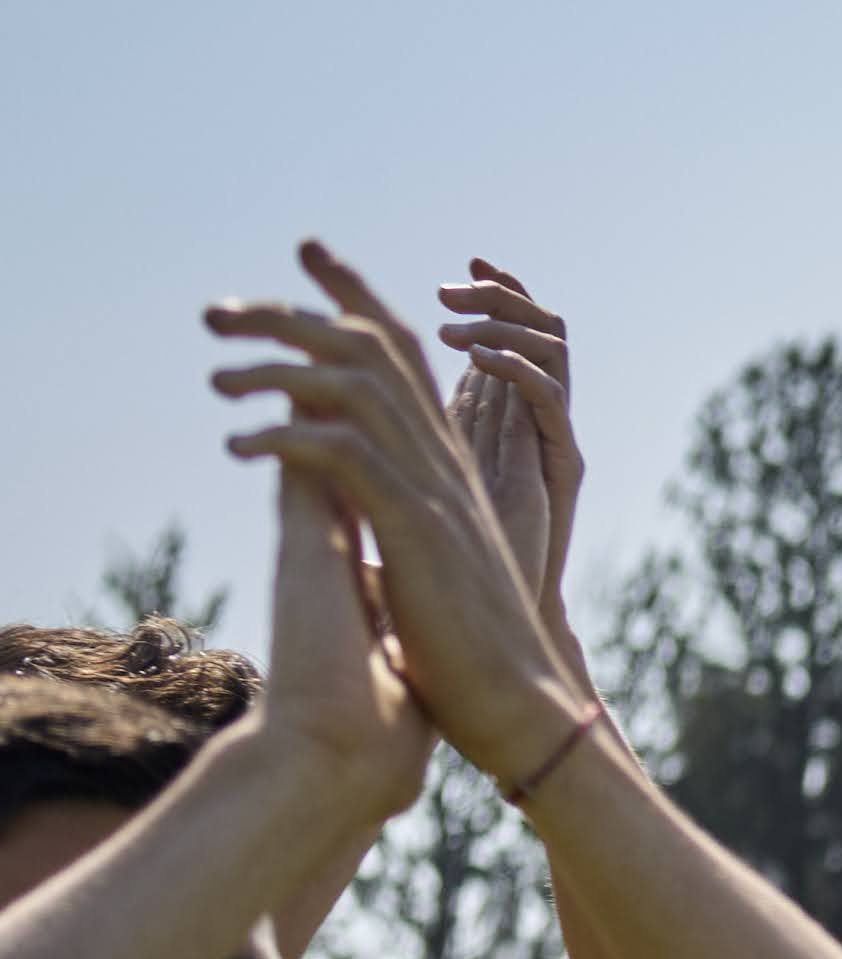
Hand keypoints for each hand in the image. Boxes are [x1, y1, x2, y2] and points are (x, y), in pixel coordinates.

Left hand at [209, 241, 595, 781]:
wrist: (511, 706)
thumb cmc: (460, 650)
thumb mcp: (407, 558)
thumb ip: (369, 505)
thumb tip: (320, 482)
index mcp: (440, 465)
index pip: (399, 352)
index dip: (353, 294)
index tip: (306, 252)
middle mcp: (443, 463)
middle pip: (371, 347)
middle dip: (288, 312)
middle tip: (213, 311)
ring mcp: (435, 491)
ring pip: (355, 387)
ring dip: (275, 371)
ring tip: (215, 382)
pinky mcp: (418, 528)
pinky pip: (345, 454)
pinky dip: (286, 438)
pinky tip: (237, 448)